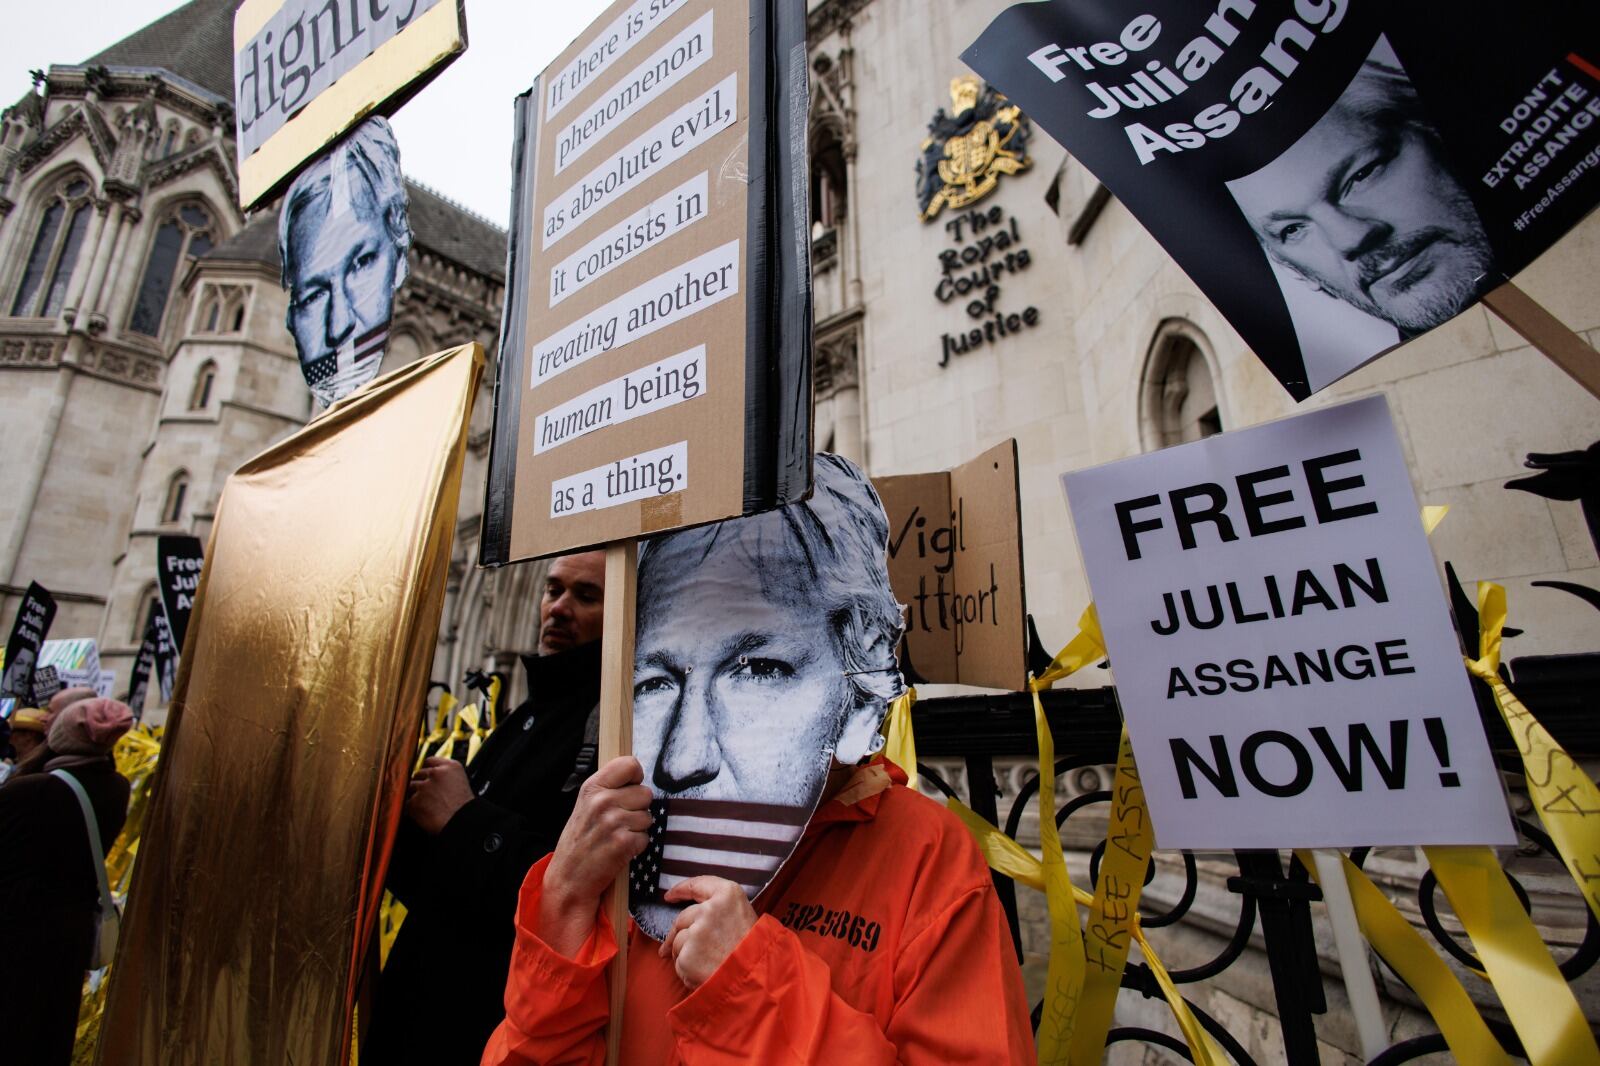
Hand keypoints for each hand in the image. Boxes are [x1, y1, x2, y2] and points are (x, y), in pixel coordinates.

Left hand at [405, 757, 474, 833]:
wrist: (463, 824)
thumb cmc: (464, 808)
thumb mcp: (461, 782)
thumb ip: (446, 774)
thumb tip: (431, 774)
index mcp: (450, 767)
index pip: (430, 761)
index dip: (427, 771)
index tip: (427, 778)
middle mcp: (436, 774)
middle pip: (418, 774)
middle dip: (421, 784)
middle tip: (430, 796)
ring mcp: (424, 787)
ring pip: (411, 787)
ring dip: (416, 796)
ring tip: (428, 806)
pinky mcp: (415, 802)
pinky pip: (407, 803)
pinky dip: (412, 810)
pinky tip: (423, 814)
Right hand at [541, 757, 652, 955]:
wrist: (569, 878)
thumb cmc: (579, 841)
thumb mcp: (585, 805)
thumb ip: (607, 788)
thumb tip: (635, 775)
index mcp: (592, 787)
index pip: (630, 764)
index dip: (635, 777)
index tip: (629, 789)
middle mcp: (602, 801)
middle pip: (646, 793)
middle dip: (638, 808)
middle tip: (619, 821)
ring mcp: (613, 822)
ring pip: (648, 816)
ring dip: (637, 828)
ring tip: (616, 836)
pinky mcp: (623, 843)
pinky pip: (646, 837)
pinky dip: (637, 846)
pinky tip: (619, 850)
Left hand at [659, 876, 756, 988]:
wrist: (758, 980)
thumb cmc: (754, 950)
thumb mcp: (743, 916)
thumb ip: (719, 909)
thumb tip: (691, 915)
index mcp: (727, 895)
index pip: (696, 885)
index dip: (680, 890)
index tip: (670, 896)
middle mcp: (709, 909)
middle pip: (682, 918)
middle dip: (680, 933)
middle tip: (679, 947)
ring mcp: (696, 932)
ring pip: (678, 941)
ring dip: (685, 953)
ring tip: (706, 966)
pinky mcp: (687, 955)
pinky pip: (679, 961)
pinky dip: (686, 970)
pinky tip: (702, 975)